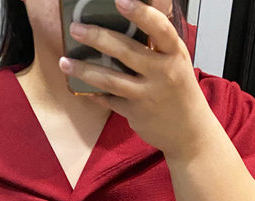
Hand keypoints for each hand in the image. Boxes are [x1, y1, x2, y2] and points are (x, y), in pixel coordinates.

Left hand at [59, 0, 212, 159]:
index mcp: (174, 54)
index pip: (159, 29)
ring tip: (65, 61)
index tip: (119, 0)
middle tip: (76, 28)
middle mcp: (162, 73)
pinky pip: (110, 100)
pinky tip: (81, 88)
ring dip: (85, 70)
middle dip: (97, 38)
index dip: (140, 13)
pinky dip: (95, 94)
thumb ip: (158, 44)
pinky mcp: (136, 114)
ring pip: (111, 80)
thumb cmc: (180, 91)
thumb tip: (134, 17)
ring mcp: (148, 95)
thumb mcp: (177, 62)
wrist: (190, 133)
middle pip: (125, 52)